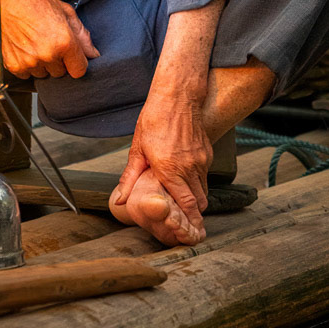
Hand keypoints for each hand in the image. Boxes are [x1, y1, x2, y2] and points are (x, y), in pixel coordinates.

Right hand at [0, 0, 98, 78]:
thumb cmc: (33, 1)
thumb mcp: (64, 11)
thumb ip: (82, 35)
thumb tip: (93, 54)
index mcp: (64, 41)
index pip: (79, 70)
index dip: (76, 63)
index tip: (71, 56)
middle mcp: (47, 54)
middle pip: (61, 73)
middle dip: (58, 61)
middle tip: (49, 42)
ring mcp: (29, 61)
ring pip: (43, 74)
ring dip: (42, 64)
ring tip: (35, 43)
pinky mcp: (13, 65)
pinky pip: (27, 75)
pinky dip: (26, 65)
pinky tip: (24, 47)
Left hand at [113, 91, 211, 238]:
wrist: (177, 96)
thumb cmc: (155, 119)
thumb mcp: (137, 148)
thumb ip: (130, 177)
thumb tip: (120, 199)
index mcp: (170, 168)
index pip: (186, 204)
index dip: (189, 220)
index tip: (188, 231)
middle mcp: (190, 167)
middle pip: (199, 202)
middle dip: (193, 213)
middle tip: (183, 219)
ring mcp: (201, 160)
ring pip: (204, 189)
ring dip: (195, 197)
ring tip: (182, 199)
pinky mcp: (207, 153)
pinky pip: (206, 175)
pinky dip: (198, 181)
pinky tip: (185, 177)